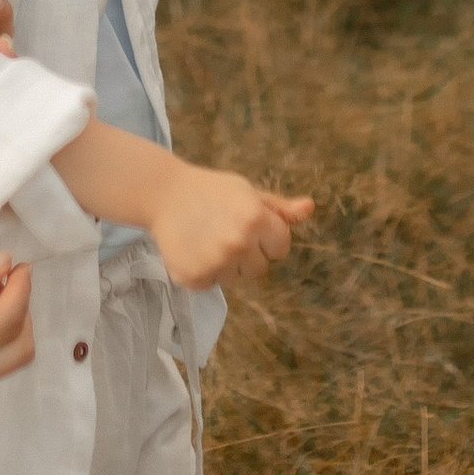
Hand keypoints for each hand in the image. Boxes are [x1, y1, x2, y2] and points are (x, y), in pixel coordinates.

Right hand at [150, 164, 313, 291]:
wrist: (163, 194)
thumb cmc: (211, 190)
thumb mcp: (247, 192)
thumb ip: (279, 208)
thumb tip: (310, 207)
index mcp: (256, 219)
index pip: (281, 247)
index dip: (268, 238)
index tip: (248, 225)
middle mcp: (238, 243)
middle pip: (260, 268)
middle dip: (248, 254)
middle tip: (224, 231)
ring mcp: (215, 263)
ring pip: (235, 278)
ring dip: (225, 265)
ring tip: (206, 239)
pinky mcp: (194, 278)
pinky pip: (212, 284)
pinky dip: (204, 272)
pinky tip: (194, 249)